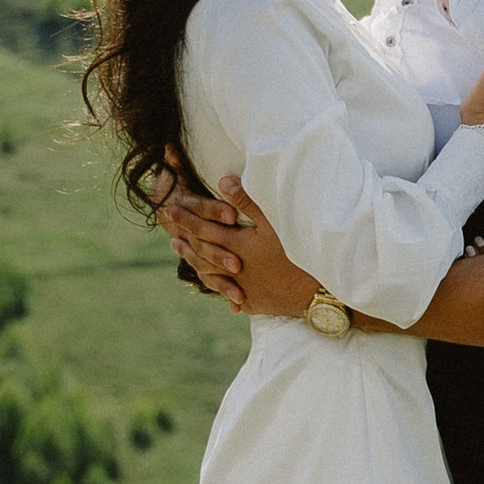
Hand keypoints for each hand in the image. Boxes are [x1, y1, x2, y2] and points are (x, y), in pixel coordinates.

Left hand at [157, 172, 315, 318]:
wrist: (313, 292)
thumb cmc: (297, 251)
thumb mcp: (274, 221)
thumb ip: (247, 201)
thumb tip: (223, 181)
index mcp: (237, 245)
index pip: (203, 229)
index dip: (186, 218)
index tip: (170, 209)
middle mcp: (234, 268)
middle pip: (201, 252)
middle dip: (185, 238)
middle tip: (170, 230)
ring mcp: (242, 287)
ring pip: (209, 274)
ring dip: (193, 261)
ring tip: (182, 251)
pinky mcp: (253, 302)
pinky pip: (228, 294)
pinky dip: (218, 287)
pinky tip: (214, 284)